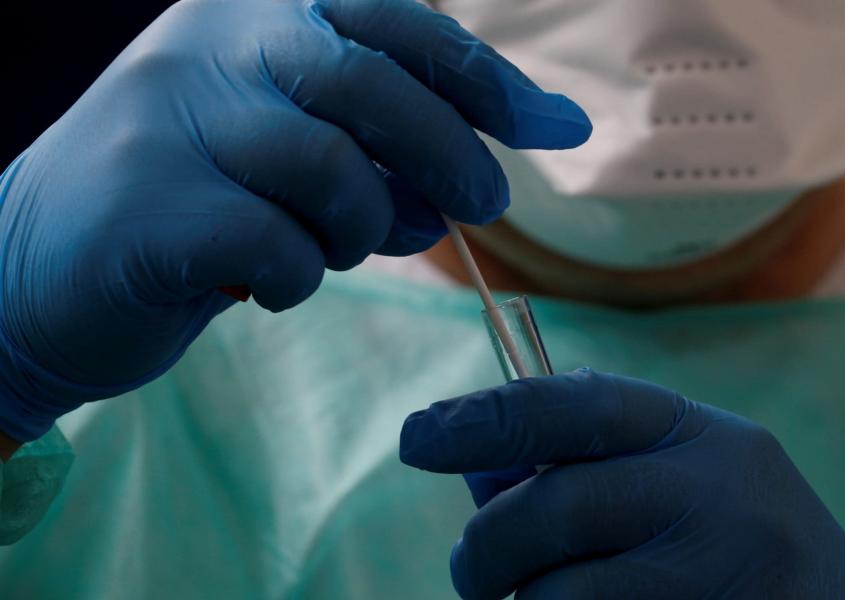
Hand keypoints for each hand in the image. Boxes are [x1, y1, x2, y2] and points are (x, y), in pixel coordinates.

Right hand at [0, 0, 590, 441]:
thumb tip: (497, 157)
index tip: (552, 127)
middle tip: (481, 206)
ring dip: (358, 229)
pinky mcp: (151, 208)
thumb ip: (378, 139)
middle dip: (447, 154)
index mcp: (249, 10)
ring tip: (330, 247)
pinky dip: (297, 279)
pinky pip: (280, 248)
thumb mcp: (287, 146)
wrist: (38, 265)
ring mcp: (170, 121)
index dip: (481, 76)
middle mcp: (207, 45)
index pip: (392, 22)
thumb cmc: (192, 201)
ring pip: (332, 174)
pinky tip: (268, 282)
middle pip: (371, 84)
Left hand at [400, 369, 844, 599]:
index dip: (485, 418)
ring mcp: (716, 576)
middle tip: (471, 568)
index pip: (573, 407)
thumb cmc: (725, 535)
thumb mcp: (672, 474)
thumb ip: (582, 464)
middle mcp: (713, 493)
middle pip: (555, 507)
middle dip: (487, 546)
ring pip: (562, 595)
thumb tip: (471, 470)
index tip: (416, 437)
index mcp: (694, 432)